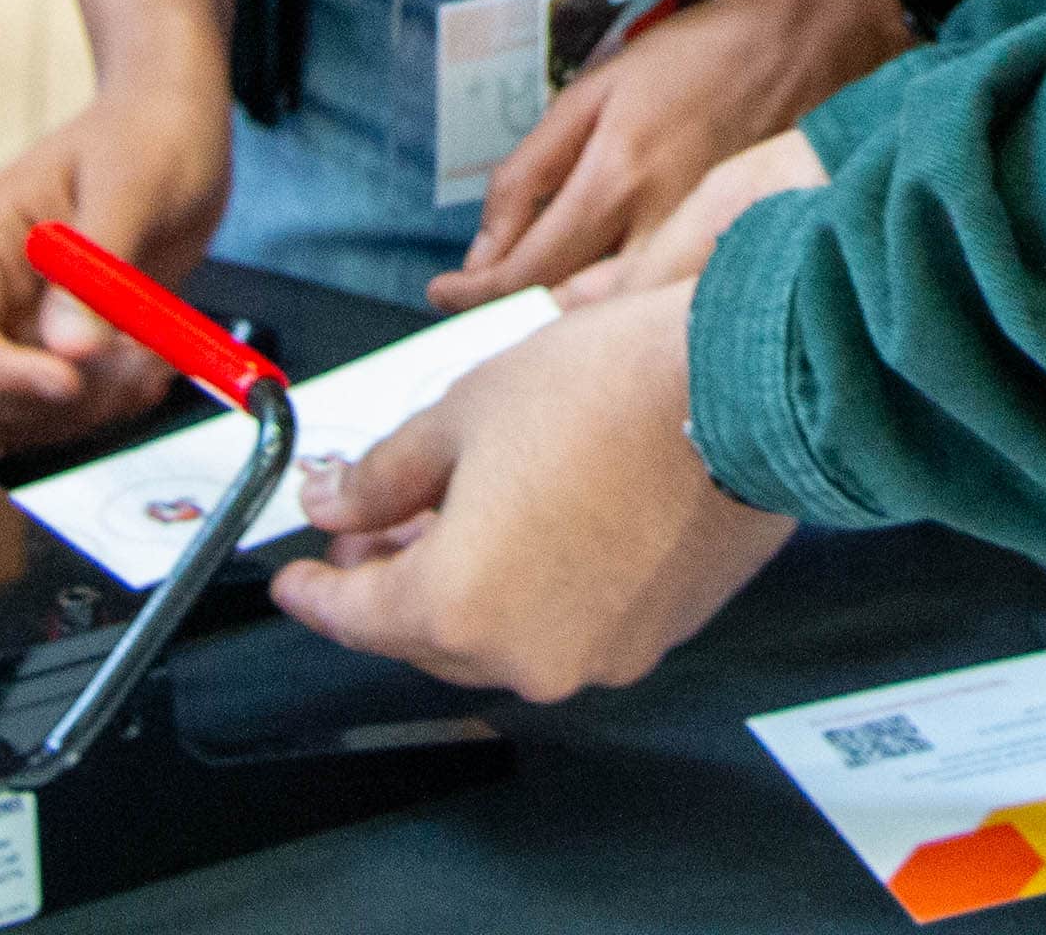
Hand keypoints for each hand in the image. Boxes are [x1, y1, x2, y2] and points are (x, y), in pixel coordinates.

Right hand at [0, 81, 235, 440]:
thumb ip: (97, 266)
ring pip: (18, 411)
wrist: (182, 127)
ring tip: (147, 365)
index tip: (65, 381)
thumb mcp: (131, 184)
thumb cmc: (148, 130)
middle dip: (45, 402)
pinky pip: (67, 405)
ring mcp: (29, 320)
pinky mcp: (70, 342)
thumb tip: (68, 348)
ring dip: (84, 411)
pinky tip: (150, 368)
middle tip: (120, 374)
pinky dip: (107, 406)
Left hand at [271, 281, 794, 699]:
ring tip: (463, 509)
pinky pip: (571, 624)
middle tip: (377, 522)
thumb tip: (337, 501)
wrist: (746, 390)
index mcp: (457, 605)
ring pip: (503, 632)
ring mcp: (596, 656)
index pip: (356, 617)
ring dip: (471, 581)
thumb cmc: (609, 391)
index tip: (298, 578)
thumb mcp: (465, 412)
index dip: (316, 592)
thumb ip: (385, 476)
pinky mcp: (654, 637)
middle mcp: (524, 654)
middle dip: (395, 577)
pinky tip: (543, 521)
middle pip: (428, 633)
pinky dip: (540, 585)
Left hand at [433, 0, 902, 311]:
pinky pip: (657, 301)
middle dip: (511, 309)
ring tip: (532, 290)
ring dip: (563, 314)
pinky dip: (617, 306)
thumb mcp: (592, 93)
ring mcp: (700, 246)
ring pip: (615, 315)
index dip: (474, 293)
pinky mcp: (728, 252)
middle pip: (568, 306)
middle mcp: (659, 225)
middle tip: (477, 295)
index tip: (440, 293)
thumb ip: (532, 169)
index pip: (528, 270)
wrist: (794, 43)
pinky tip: (599, 285)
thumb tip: (485, 245)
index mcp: (615, 179)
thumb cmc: (690, 57)